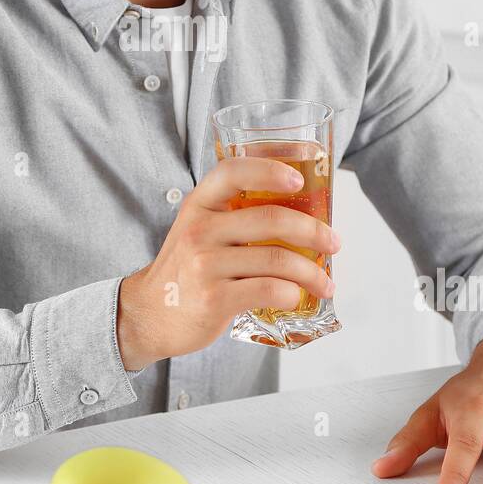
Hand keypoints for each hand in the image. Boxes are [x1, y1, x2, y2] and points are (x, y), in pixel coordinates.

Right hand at [116, 156, 339, 367]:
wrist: (149, 314)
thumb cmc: (185, 270)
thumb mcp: (197, 231)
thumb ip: (232, 217)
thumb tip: (299, 214)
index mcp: (198, 206)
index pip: (232, 172)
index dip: (269, 169)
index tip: (299, 178)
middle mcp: (199, 230)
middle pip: (271, 219)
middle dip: (314, 231)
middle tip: (333, 242)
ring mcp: (205, 265)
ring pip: (277, 260)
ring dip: (312, 272)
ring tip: (325, 282)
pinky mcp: (214, 299)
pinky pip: (268, 290)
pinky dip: (293, 294)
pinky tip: (297, 297)